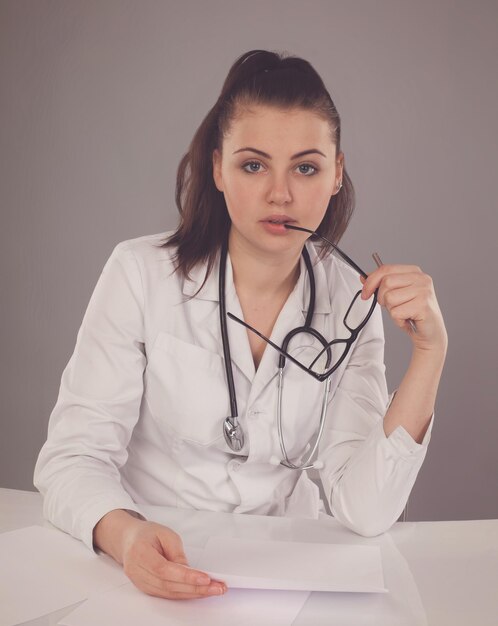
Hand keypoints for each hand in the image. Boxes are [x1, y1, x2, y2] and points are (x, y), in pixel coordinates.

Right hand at [94, 510, 226, 599]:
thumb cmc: (146, 534)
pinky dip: (184, 594)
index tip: (205, 578)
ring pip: (169, 593)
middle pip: (168, 585)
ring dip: (193, 594)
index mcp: (140, 553)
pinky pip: (167, 595)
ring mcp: (140, 583)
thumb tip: (190, 571)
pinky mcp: (146, 589)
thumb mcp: (165, 533)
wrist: (128, 540)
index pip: (164, 570)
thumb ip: (177, 552)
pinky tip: (198, 592)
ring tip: (213, 590)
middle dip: (195, 588)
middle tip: (217, 587)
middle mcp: (137, 571)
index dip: (185, 577)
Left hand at [360, 264, 447, 354]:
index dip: (371, 281)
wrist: (430, 332)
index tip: (365, 293)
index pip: (386, 269)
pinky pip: (396, 312)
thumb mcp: (396, 294)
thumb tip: (364, 278)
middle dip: (382, 298)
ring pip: (389, 298)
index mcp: (414, 271)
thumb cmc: (413, 312)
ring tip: (403, 312)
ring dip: (391, 310)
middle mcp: (421, 279)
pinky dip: (398, 320)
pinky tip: (408, 319)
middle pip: (386, 282)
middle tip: (392, 306)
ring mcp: (424, 291)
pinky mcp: (423, 306)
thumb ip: (382, 284)